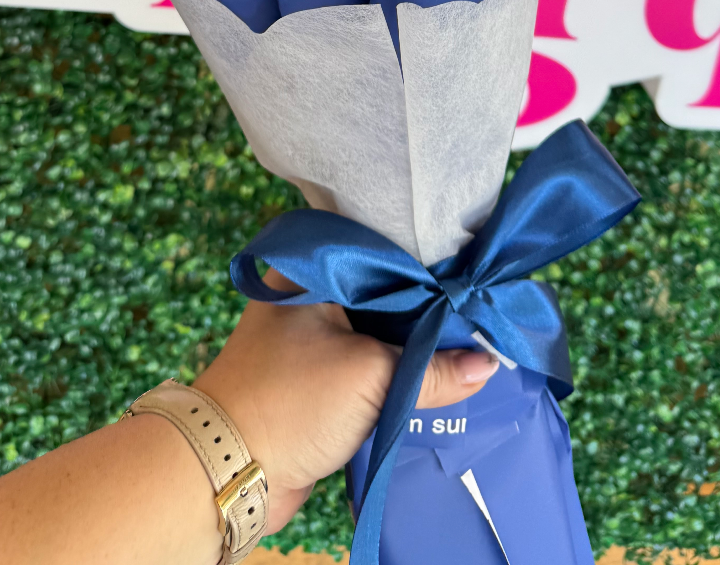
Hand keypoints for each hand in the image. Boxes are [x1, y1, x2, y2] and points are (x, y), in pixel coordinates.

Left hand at [192, 269, 497, 534]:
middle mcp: (312, 295)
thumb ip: (432, 370)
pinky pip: (370, 363)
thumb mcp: (371, 377)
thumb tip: (488, 364)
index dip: (433, 267)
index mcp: (313, 271)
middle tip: (482, 314)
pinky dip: (399, 371)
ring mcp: (312, 337)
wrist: (231, 468)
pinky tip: (437, 376)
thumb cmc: (290, 402)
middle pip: (387, 293)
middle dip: (430, 310)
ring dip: (416, 345)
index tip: (476, 279)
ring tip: (472, 344)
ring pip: (380, 331)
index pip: (387, 252)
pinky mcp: (317, 377)